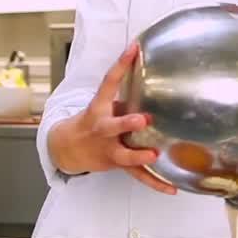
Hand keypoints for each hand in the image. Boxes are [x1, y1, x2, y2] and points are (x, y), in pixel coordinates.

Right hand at [47, 42, 176, 194]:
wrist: (66, 148)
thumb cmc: (91, 121)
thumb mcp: (101, 105)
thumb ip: (124, 97)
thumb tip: (154, 80)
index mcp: (98, 107)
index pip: (108, 81)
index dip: (121, 64)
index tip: (134, 48)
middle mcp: (102, 129)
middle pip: (113, 126)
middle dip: (127, 123)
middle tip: (143, 120)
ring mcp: (108, 149)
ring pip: (124, 155)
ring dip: (138, 155)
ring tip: (153, 155)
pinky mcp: (117, 164)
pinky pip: (138, 176)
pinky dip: (155, 183)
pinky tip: (171, 189)